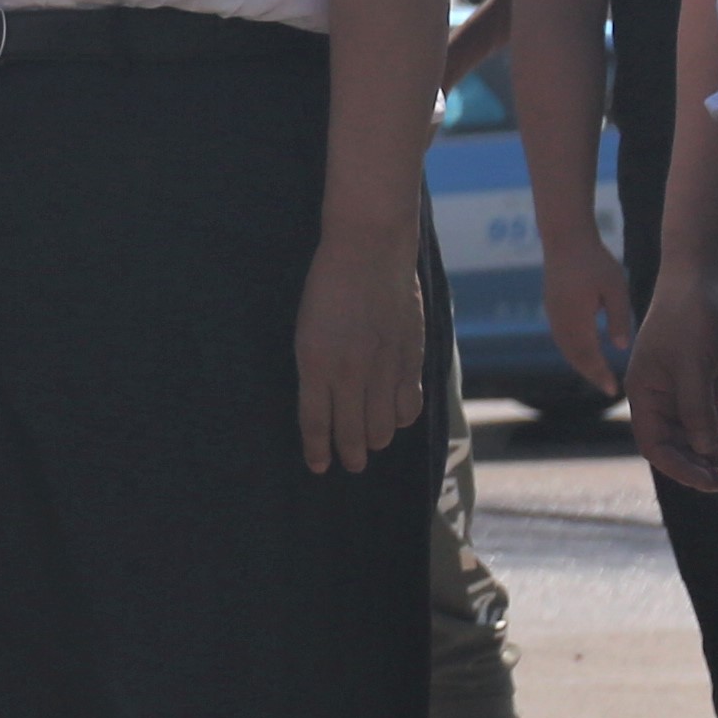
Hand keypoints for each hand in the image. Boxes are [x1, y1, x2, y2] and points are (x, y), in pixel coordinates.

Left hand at [295, 237, 426, 471]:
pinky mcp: (409, 358)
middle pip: (350, 431)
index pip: (315, 422)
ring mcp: (383, 368)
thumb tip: (324, 400)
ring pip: (381, 425)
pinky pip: (408, 404)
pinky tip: (395, 421)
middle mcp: (349, 373)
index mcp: (315, 364)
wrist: (368, 251)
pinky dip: (401, 418)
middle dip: (349, 454)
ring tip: (371, 446)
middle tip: (351, 465)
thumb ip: (316, 365)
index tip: (318, 467)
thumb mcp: (307, 327)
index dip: (318, 449)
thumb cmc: (328, 284)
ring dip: (375, 440)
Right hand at [539, 231, 637, 400]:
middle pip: (573, 356)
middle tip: (607, 388)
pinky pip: (561, 338)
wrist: (565, 238)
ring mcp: (553, 313)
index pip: (588, 355)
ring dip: (581, 364)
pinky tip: (586, 352)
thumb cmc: (595, 261)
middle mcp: (560, 319)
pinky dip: (574, 351)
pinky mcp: (552, 307)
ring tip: (598, 375)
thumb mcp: (616, 288)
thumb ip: (618, 318)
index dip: (600, 374)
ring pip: (565, 348)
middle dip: (590, 374)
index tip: (613, 390)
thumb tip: (620, 347)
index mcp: (576, 317)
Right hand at [629, 268, 717, 494]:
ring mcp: (687, 392)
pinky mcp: (710, 385)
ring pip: (700, 438)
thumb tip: (705, 451)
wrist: (708, 282)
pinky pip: (716, 422)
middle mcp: (663, 398)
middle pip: (679, 447)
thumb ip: (696, 409)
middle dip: (704, 467)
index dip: (679, 468)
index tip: (708, 481)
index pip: (655, 444)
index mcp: (645, 394)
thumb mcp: (693, 365)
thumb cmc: (691, 318)